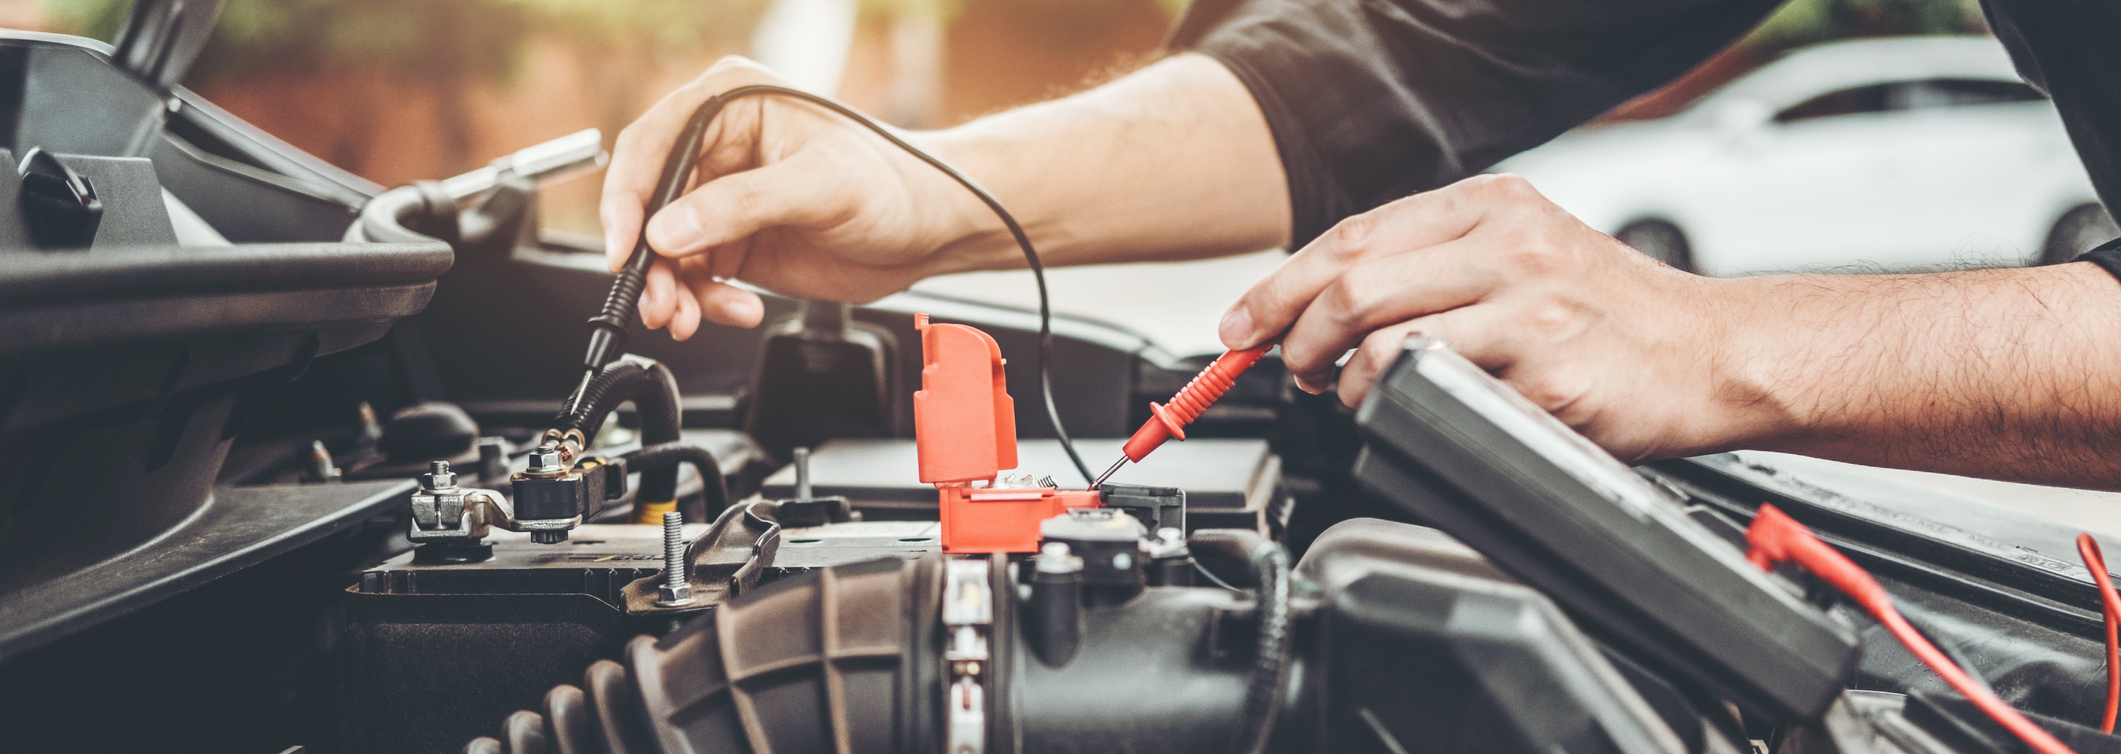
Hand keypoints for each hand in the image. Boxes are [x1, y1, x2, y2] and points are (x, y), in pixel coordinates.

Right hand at [600, 57, 988, 338]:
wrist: (932, 229)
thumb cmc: (895, 182)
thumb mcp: (821, 185)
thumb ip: (743, 204)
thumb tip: (670, 228)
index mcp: (731, 104)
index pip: (652, 145)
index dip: (627, 198)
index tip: (626, 247)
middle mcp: (719, 148)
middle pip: (649, 205)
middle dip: (651, 261)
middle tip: (661, 302)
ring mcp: (723, 198)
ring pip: (665, 249)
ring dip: (672, 290)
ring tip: (690, 317)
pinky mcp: (735, 241)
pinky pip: (695, 276)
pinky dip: (704, 301)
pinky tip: (736, 309)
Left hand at [1216, 174, 1784, 461]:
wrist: (1716, 354)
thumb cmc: (1615, 315)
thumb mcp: (1526, 253)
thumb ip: (1436, 265)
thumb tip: (1326, 302)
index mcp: (1493, 206)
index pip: (1353, 237)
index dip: (1281, 285)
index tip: (1243, 323)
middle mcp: (1509, 244)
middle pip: (1353, 285)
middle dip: (1294, 336)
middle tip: (1289, 368)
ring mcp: (1529, 308)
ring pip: (1383, 339)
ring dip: (1344, 379)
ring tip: (1350, 393)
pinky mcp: (1547, 372)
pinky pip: (1440, 391)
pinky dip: (1402, 407)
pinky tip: (1411, 410)